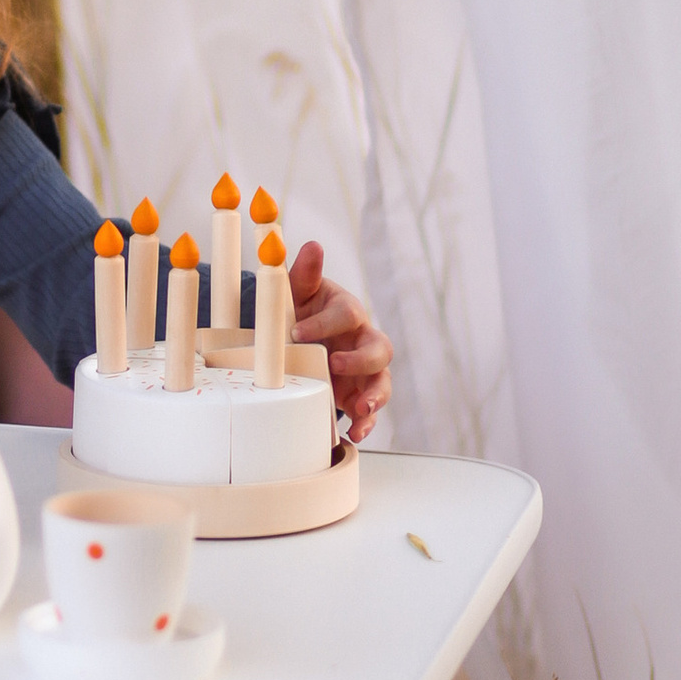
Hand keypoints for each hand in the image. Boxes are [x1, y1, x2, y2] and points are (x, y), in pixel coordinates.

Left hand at [285, 241, 391, 441]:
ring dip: (375, 397)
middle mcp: (363, 340)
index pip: (347, 314)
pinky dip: (367, 422)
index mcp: (347, 312)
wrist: (296, 339)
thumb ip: (305, 273)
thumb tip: (312, 245)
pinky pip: (372, 409)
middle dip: (362, 361)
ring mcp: (365, 370)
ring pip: (383, 382)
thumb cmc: (301, 312)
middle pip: (380, 348)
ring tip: (359, 410)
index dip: (325, 324)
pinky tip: (356, 434)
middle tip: (335, 365)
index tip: (297, 333)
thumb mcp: (297, 293)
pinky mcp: (361, 393)